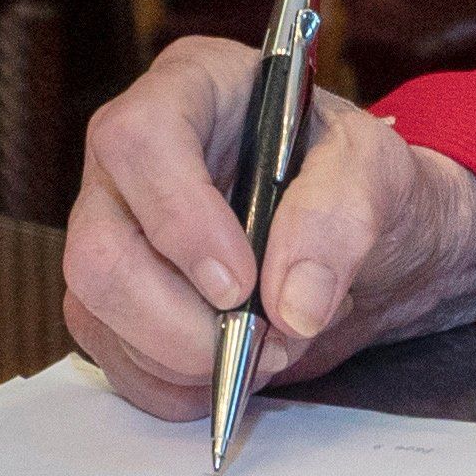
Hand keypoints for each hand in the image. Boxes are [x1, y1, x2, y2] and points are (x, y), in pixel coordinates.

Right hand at [60, 33, 475, 419]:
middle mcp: (130, 158)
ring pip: (95, 310)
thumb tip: (290, 305)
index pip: (139, 139)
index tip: (240, 285)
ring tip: (270, 349)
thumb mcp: (380, 174)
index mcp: (192, 89)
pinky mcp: (112, 298)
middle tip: (264, 344)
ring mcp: (112, 229)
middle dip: (178, 321)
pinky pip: (114, 358)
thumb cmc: (364, 184)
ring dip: (187, 357)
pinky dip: (177, 386)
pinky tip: (233, 369)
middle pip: (98, 246)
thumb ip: (340, 221)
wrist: (369, 245)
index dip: (178, 218)